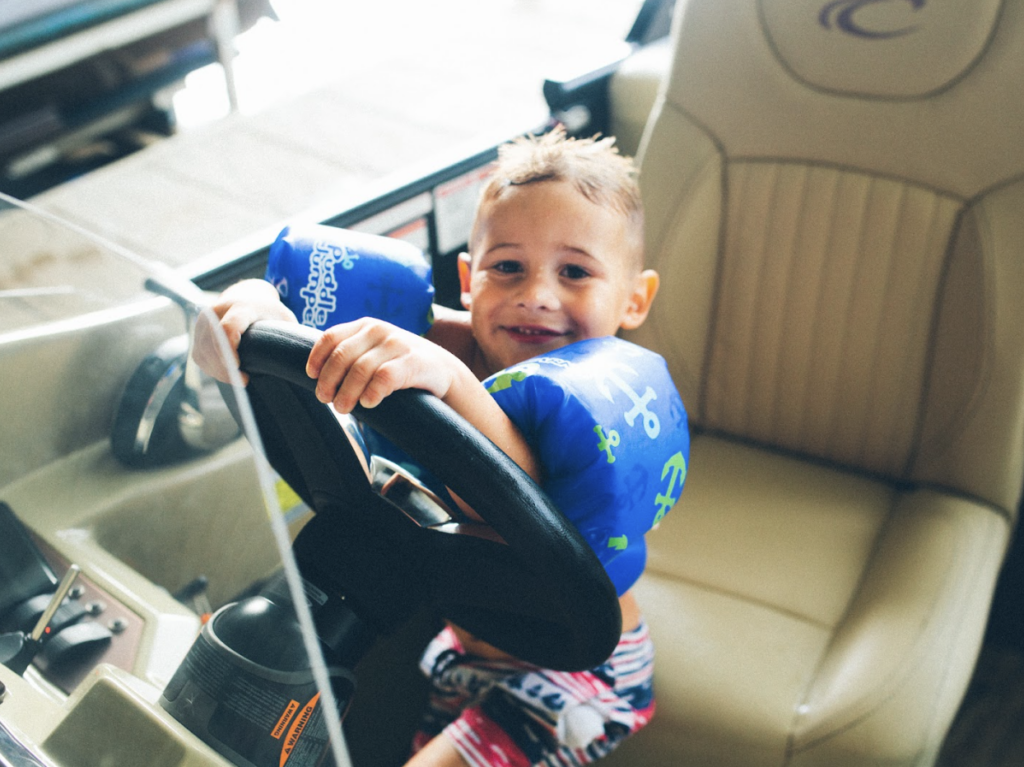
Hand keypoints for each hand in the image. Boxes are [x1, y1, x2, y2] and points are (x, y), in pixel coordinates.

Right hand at [192, 279, 295, 383]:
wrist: (248, 296)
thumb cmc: (270, 313)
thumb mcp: (284, 320)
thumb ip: (288, 336)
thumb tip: (300, 362)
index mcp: (241, 306)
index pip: (228, 328)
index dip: (230, 350)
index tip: (240, 368)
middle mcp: (217, 310)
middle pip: (213, 344)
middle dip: (226, 367)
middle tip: (244, 380)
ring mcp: (204, 321)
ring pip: (204, 352)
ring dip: (220, 371)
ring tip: (239, 378)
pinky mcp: (197, 332)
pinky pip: (200, 356)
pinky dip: (212, 369)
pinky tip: (227, 373)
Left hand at [307, 318, 461, 412]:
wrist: (442, 371)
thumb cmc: (399, 366)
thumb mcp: (374, 352)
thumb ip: (351, 356)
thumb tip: (316, 377)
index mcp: (365, 326)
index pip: (331, 337)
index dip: (317, 358)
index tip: (312, 376)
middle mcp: (379, 330)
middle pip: (342, 356)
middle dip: (329, 381)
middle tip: (326, 400)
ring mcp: (398, 344)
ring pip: (360, 369)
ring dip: (347, 393)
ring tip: (343, 409)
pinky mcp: (414, 361)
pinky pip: (385, 377)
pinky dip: (372, 393)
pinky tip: (368, 404)